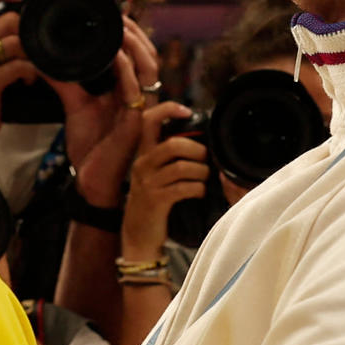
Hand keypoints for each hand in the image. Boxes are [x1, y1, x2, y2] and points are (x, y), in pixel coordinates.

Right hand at [0, 0, 40, 145]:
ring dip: (32, 56)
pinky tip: (27, 80)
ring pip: (16, 41)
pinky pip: (18, 65)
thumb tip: (23, 21)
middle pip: (9, 20)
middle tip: (31, 53)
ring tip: (31, 70)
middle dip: (28, 35)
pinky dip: (30, 72)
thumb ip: (0, 40)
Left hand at [56, 17, 160, 207]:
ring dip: (135, 44)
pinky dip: (127, 69)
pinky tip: (117, 54)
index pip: (136, 54)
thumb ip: (64, 81)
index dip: (130, 33)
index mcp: (128, 89)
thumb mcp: (76, 105)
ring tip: (121, 27)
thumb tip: (42, 60)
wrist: (91, 180)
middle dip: (136, 31)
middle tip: (118, 14)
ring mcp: (141, 108)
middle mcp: (138, 95)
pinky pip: (136, 90)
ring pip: (149, 67)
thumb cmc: (90, 145)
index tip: (115, 13)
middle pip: (148, 54)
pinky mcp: (137, 122)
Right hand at [119, 103, 209, 261]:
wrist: (138, 235)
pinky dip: (198, 188)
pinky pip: (184, 188)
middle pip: (173, 144)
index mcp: (143, 153)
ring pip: (182, 167)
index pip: (148, 120)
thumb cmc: (153, 202)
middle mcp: (142, 165)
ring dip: (201, 172)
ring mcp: (148, 183)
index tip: (188, 112)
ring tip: (204, 178)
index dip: (168, 109)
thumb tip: (199, 142)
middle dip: (197, 150)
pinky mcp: (156, 200)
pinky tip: (199, 192)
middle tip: (206, 159)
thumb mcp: (155, 174)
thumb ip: (169, 156)